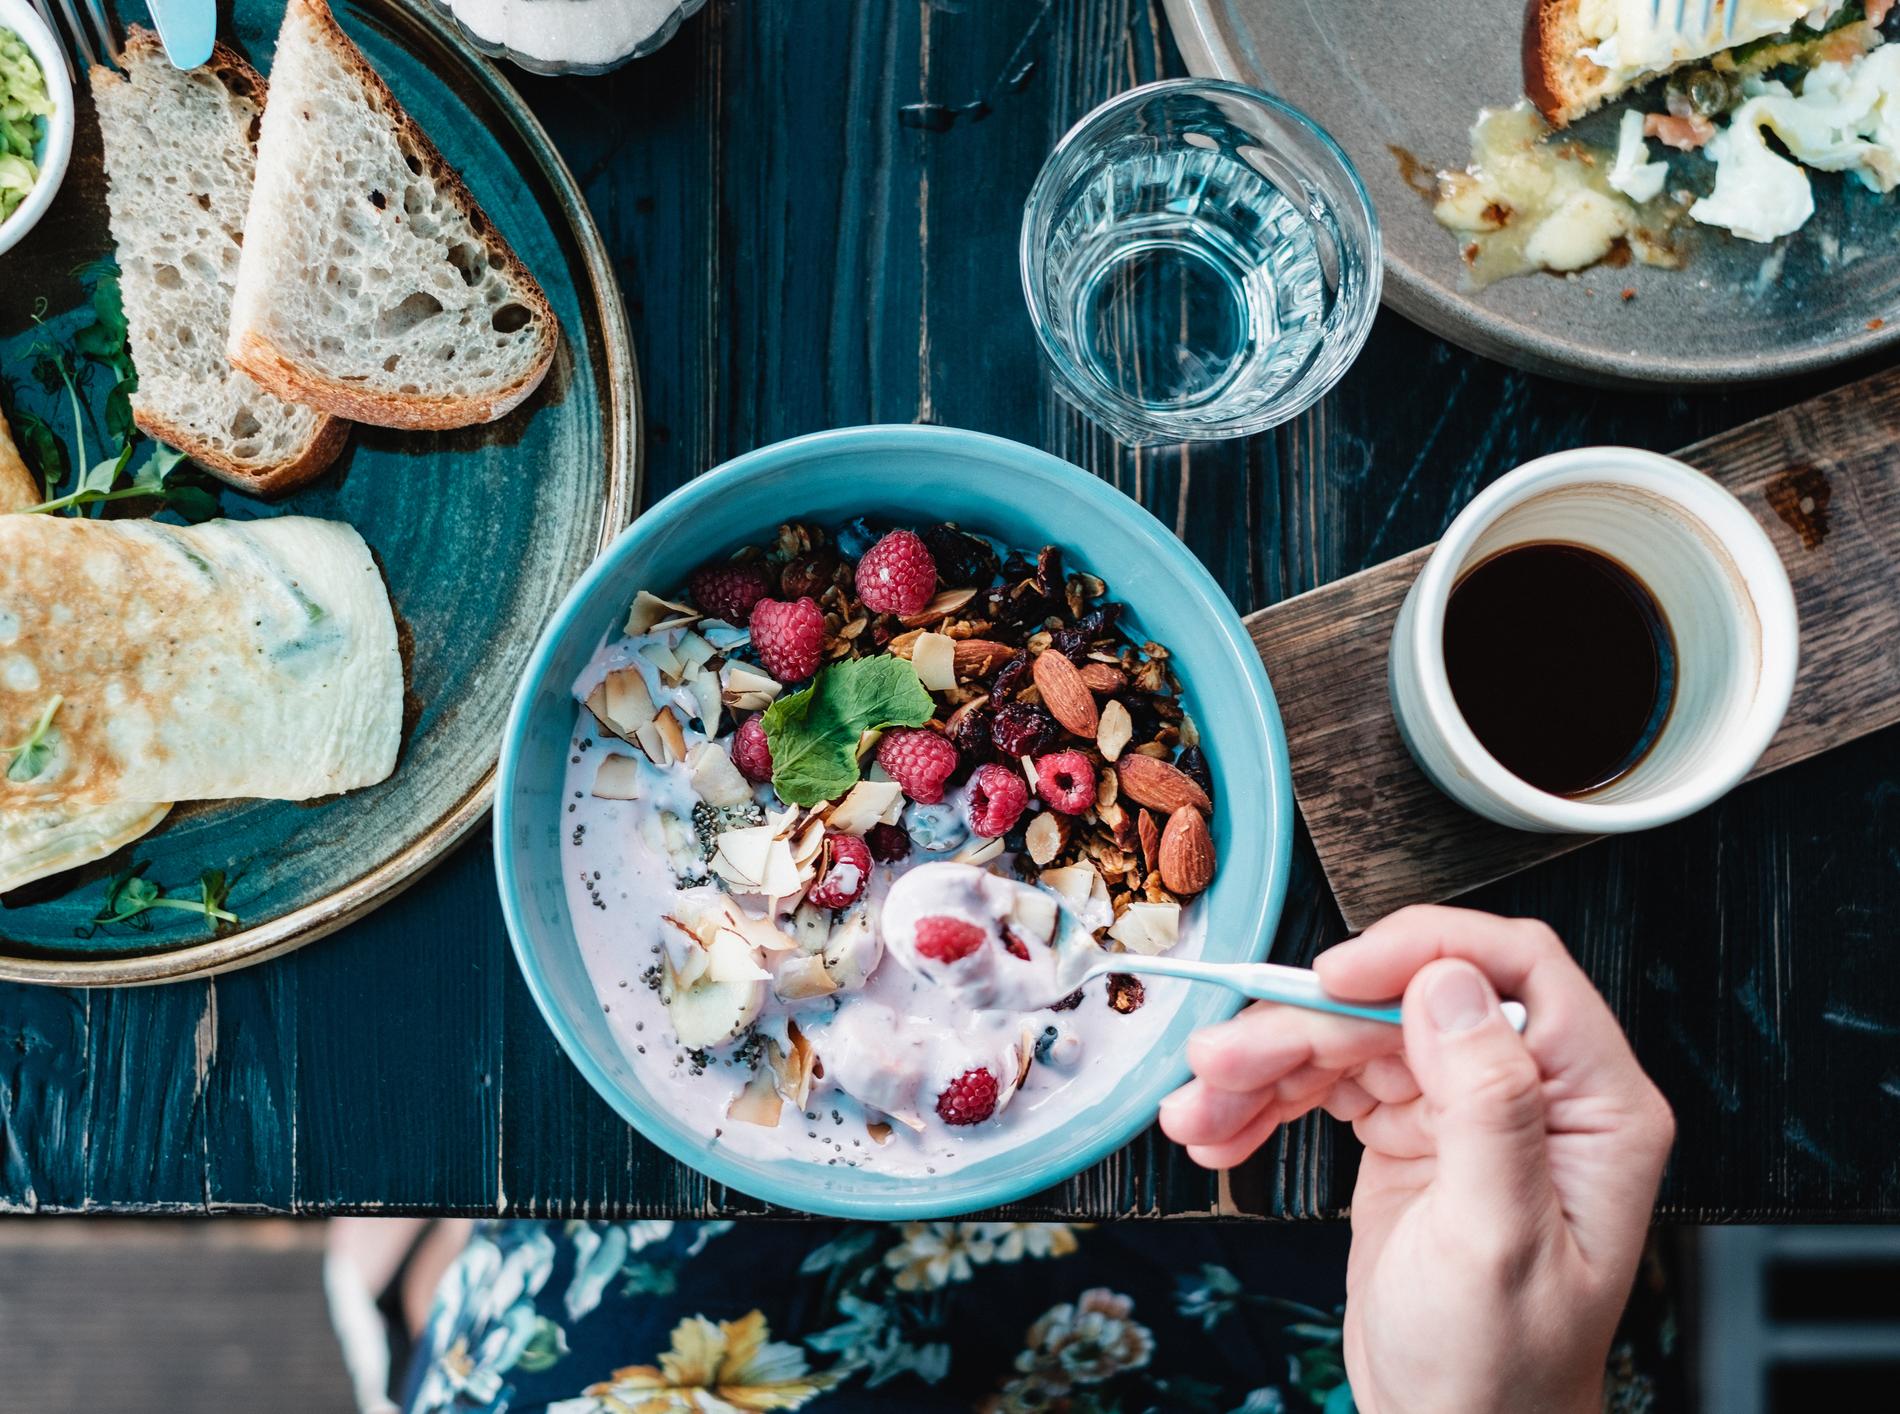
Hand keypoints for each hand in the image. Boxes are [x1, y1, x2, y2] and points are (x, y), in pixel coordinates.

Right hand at [1158, 906, 1674, 1413]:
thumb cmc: (1501, 1373)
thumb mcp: (1495, 1241)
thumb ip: (1487, 1104)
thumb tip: (1452, 982)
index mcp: (1592, 1106)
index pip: (1516, 970)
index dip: (1420, 954)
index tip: (1334, 977)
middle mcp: (1533, 1093)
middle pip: (1404, 1005)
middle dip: (1303, 1029)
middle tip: (1223, 1063)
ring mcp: (1466, 1109)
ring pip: (1352, 1040)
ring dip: (1264, 1068)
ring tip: (1201, 1109)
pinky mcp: (1410, 1132)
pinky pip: (1327, 1086)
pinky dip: (1265, 1102)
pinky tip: (1221, 1129)